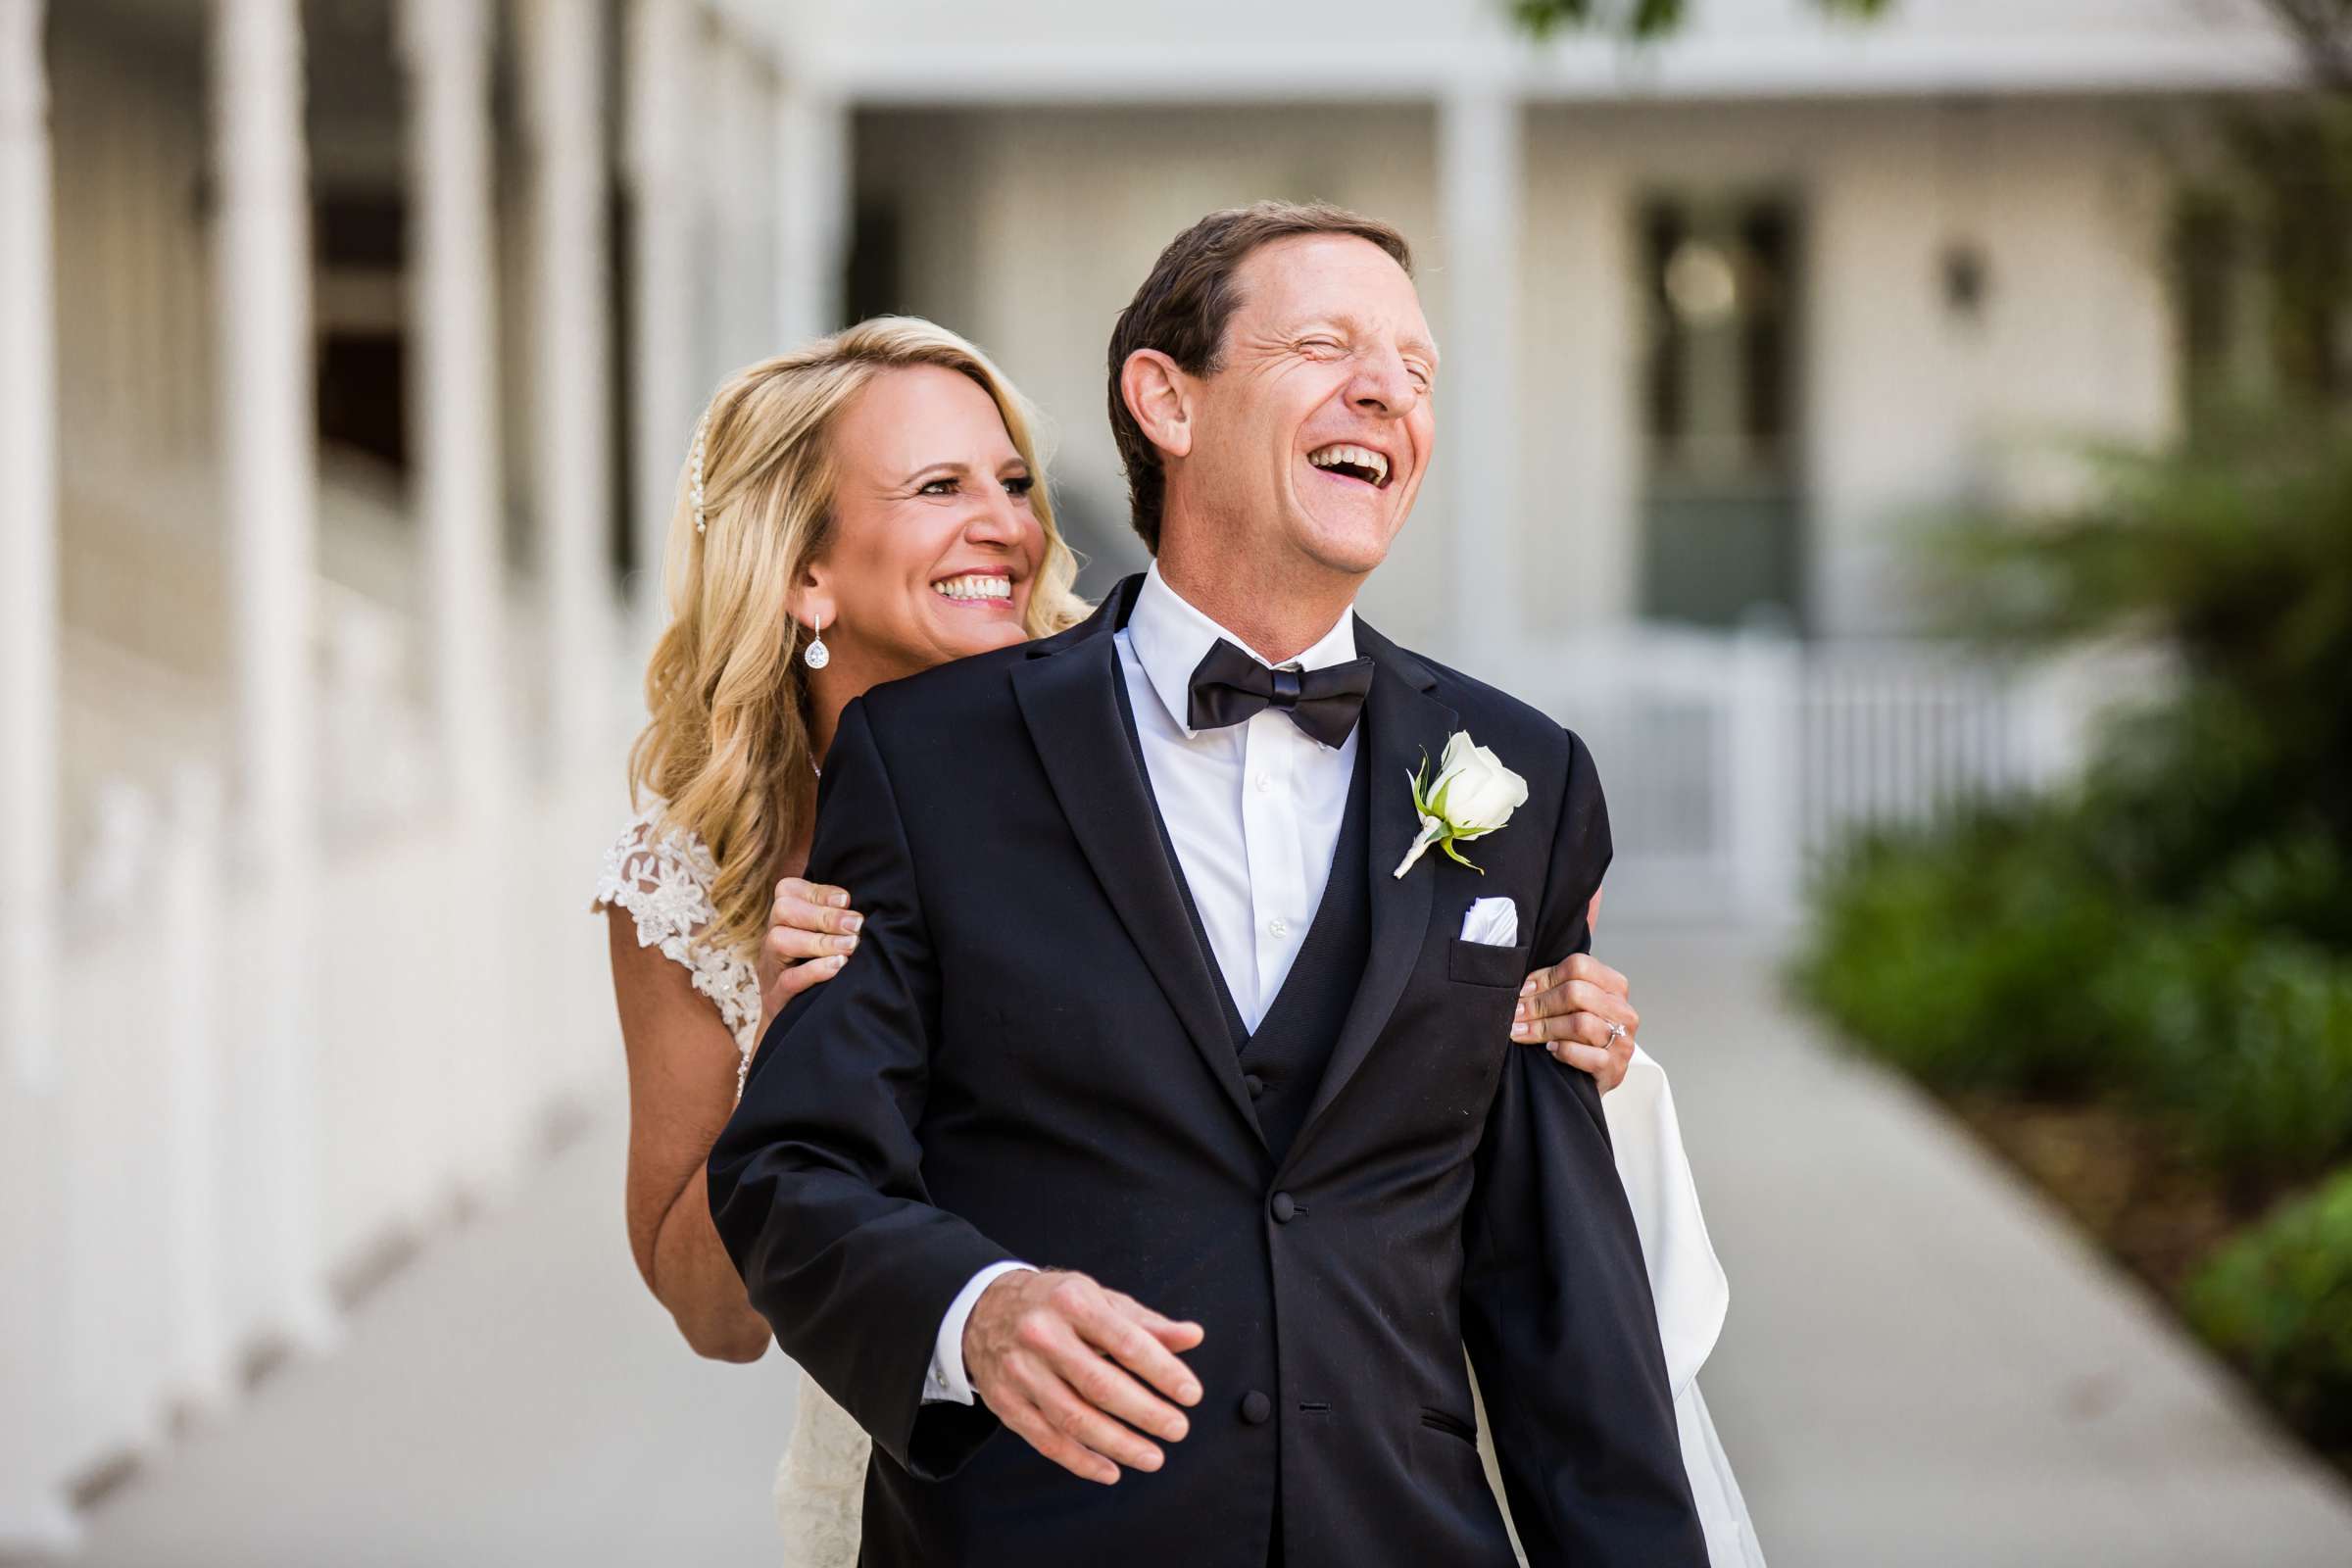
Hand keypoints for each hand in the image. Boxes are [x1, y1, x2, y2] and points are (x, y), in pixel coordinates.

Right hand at [757, 877, 860, 1030]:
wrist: (793, 1023)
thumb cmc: (815, 969)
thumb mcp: (821, 939)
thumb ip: (836, 919)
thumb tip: (862, 909)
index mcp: (783, 920)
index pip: (788, 890)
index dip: (819, 891)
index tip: (847, 900)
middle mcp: (772, 938)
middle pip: (783, 910)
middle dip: (823, 915)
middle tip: (856, 924)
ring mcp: (771, 967)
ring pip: (780, 941)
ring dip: (820, 941)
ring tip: (851, 946)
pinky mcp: (776, 997)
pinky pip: (789, 979)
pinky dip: (815, 971)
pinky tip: (839, 966)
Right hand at [962, 1268, 1204, 1485]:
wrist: (983, 1309)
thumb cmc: (1056, 1305)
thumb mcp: (1099, 1299)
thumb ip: (1147, 1323)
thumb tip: (1193, 1337)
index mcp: (1072, 1301)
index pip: (1125, 1341)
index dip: (1162, 1370)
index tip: (1191, 1394)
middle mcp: (1041, 1335)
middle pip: (1099, 1385)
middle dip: (1145, 1412)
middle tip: (1178, 1429)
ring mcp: (1020, 1371)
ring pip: (1073, 1419)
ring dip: (1118, 1444)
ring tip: (1153, 1457)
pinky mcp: (1005, 1402)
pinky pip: (1046, 1440)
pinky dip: (1081, 1461)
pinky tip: (1111, 1470)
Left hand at [1509, 887, 1636, 1091]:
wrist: (1589, 1077)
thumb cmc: (1573, 1033)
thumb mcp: (1568, 1000)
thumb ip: (1557, 974)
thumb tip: (1527, 943)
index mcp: (1613, 985)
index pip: (1578, 966)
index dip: (1544, 977)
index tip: (1520, 990)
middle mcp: (1624, 1010)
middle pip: (1576, 993)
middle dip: (1538, 1004)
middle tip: (1514, 1015)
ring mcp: (1623, 1039)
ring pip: (1580, 1023)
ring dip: (1543, 1028)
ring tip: (1521, 1033)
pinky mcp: (1616, 1068)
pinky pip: (1588, 1055)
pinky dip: (1564, 1051)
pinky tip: (1550, 1051)